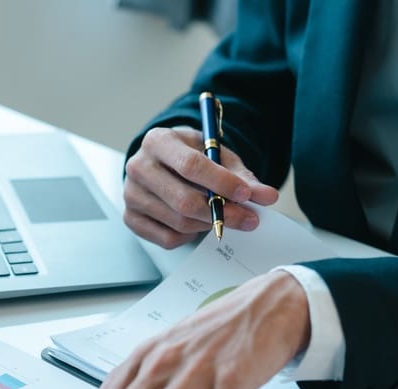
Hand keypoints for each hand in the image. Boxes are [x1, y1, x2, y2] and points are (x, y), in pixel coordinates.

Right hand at [123, 126, 279, 248]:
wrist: (162, 163)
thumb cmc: (190, 156)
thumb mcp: (216, 155)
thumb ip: (241, 175)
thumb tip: (266, 196)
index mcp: (158, 141)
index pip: (191, 165)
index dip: (222, 183)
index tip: (247, 195)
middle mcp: (138, 167)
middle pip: (183, 200)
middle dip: (222, 213)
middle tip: (249, 219)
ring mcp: (131, 195)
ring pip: (179, 222)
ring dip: (209, 225)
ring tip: (224, 217)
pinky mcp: (131, 218)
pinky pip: (168, 238)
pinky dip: (190, 236)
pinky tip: (198, 223)